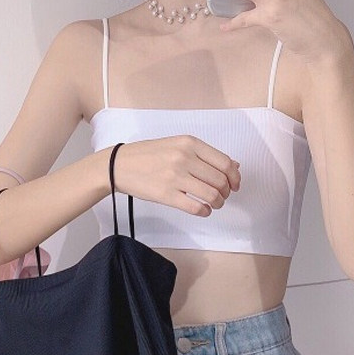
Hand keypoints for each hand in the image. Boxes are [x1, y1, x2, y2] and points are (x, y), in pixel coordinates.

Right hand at [112, 137, 240, 215]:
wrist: (118, 164)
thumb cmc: (148, 155)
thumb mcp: (177, 145)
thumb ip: (204, 154)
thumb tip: (233, 166)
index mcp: (189, 143)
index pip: (224, 162)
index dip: (234, 177)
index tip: (235, 184)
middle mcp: (184, 158)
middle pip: (220, 180)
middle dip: (226, 192)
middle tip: (223, 196)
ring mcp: (175, 177)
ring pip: (211, 195)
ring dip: (218, 203)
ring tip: (213, 204)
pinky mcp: (166, 195)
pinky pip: (196, 207)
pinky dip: (205, 211)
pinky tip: (203, 210)